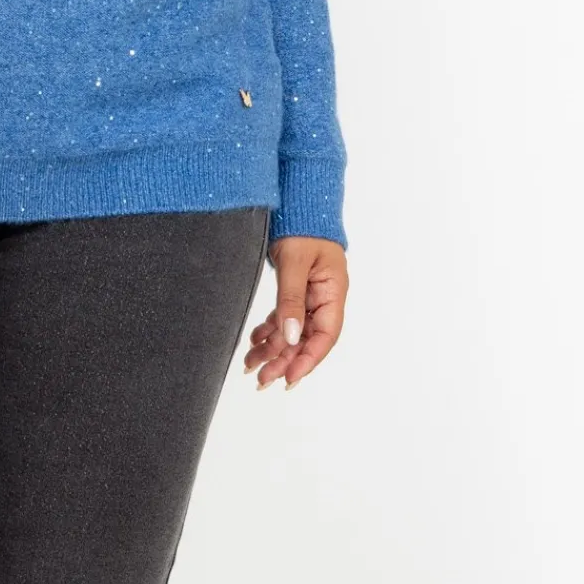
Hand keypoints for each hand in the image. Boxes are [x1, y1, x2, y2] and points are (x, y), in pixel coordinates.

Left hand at [243, 234, 347, 389]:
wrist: (295, 202)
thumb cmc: (301, 227)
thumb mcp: (295, 263)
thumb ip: (291, 300)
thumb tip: (289, 337)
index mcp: (333, 293)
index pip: (325, 336)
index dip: (308, 360)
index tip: (288, 379)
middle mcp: (324, 298)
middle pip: (306, 339)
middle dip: (284, 361)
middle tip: (261, 381)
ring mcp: (310, 295)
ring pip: (292, 332)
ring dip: (272, 350)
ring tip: (250, 367)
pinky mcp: (295, 290)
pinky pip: (283, 318)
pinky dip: (268, 331)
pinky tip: (253, 342)